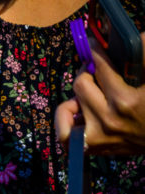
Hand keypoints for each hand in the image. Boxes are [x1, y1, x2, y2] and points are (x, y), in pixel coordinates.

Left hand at [56, 34, 144, 154]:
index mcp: (125, 101)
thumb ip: (144, 57)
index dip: (95, 51)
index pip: (100, 67)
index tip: (93, 42)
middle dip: (86, 71)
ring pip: (67, 109)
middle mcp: (108, 120)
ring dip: (75, 96)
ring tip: (88, 92)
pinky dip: (66, 122)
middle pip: (81, 85)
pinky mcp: (94, 147)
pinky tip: (79, 112)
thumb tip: (137, 38)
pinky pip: (66, 135)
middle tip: (94, 68)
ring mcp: (98, 136)